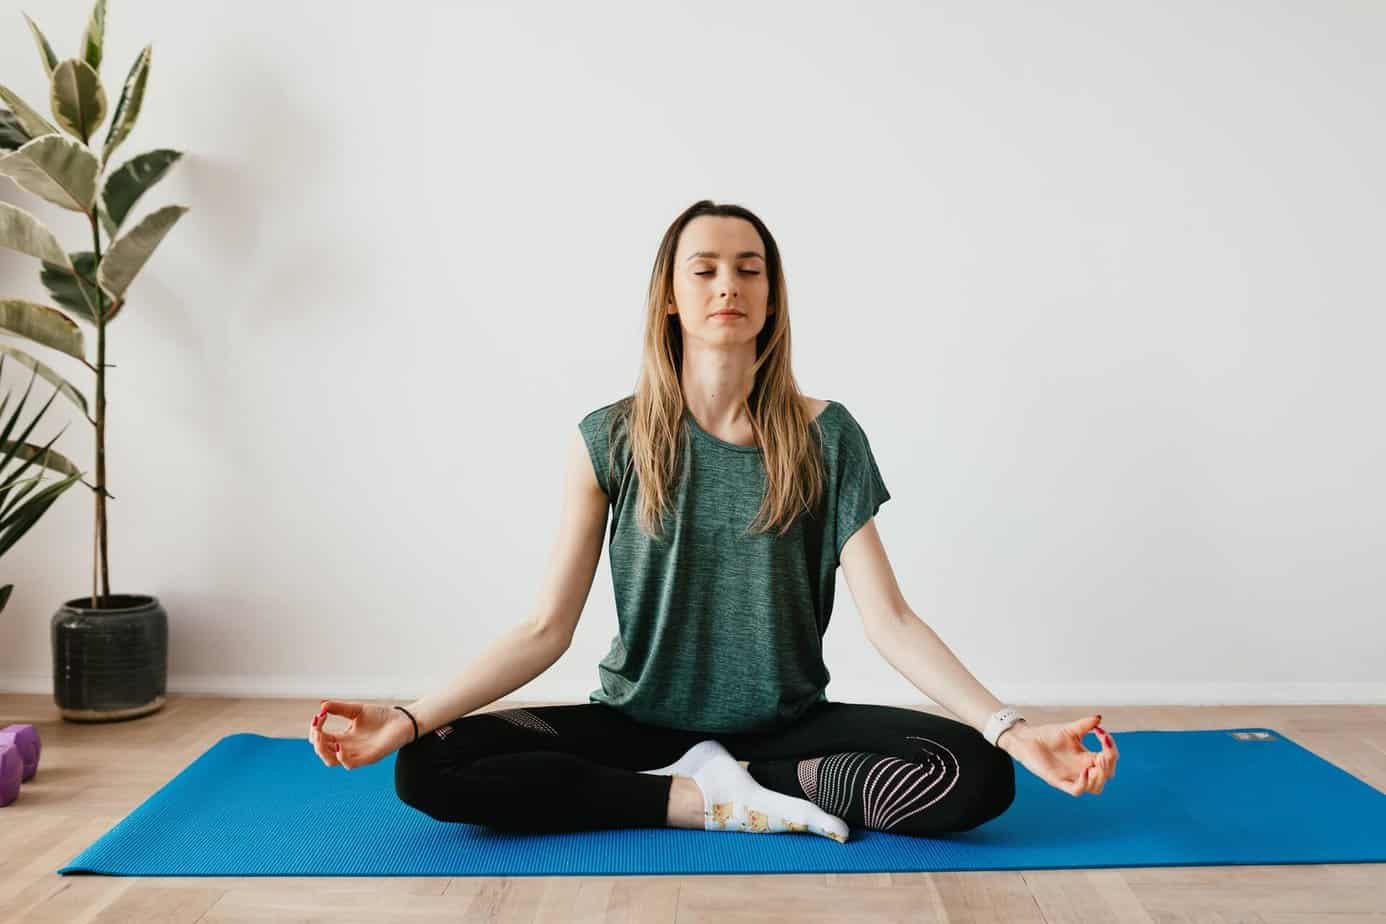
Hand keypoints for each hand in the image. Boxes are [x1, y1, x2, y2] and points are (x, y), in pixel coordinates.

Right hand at [308, 700, 413, 769]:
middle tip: (318, 725)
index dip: (315, 730)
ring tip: (322, 735)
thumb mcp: (357, 710)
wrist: (403, 719)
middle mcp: (348, 749)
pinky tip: (339, 746)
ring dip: (323, 750)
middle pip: (323, 752)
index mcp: (344, 738)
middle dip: (316, 740)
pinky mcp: (370, 757)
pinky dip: (342, 758)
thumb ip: (340, 708)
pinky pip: (350, 764)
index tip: (318, 715)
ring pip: (332, 761)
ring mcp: (358, 754)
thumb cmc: (382, 716)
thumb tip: (321, 705)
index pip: (322, 740)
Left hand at [1001, 713, 1118, 796]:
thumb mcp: (1069, 729)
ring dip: (1101, 776)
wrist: (1026, 739)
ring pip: (1095, 787)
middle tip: (1105, 752)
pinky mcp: (1059, 781)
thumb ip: (1084, 725)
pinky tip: (1086, 770)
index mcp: (1087, 757)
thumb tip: (1099, 718)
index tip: (1103, 734)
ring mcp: (1071, 777)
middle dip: (1109, 764)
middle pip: (1106, 775)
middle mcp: (1082, 769)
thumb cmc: (1047, 736)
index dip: (1111, 749)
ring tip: (1099, 761)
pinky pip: (1076, 790)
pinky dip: (1084, 783)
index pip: (1109, 760)